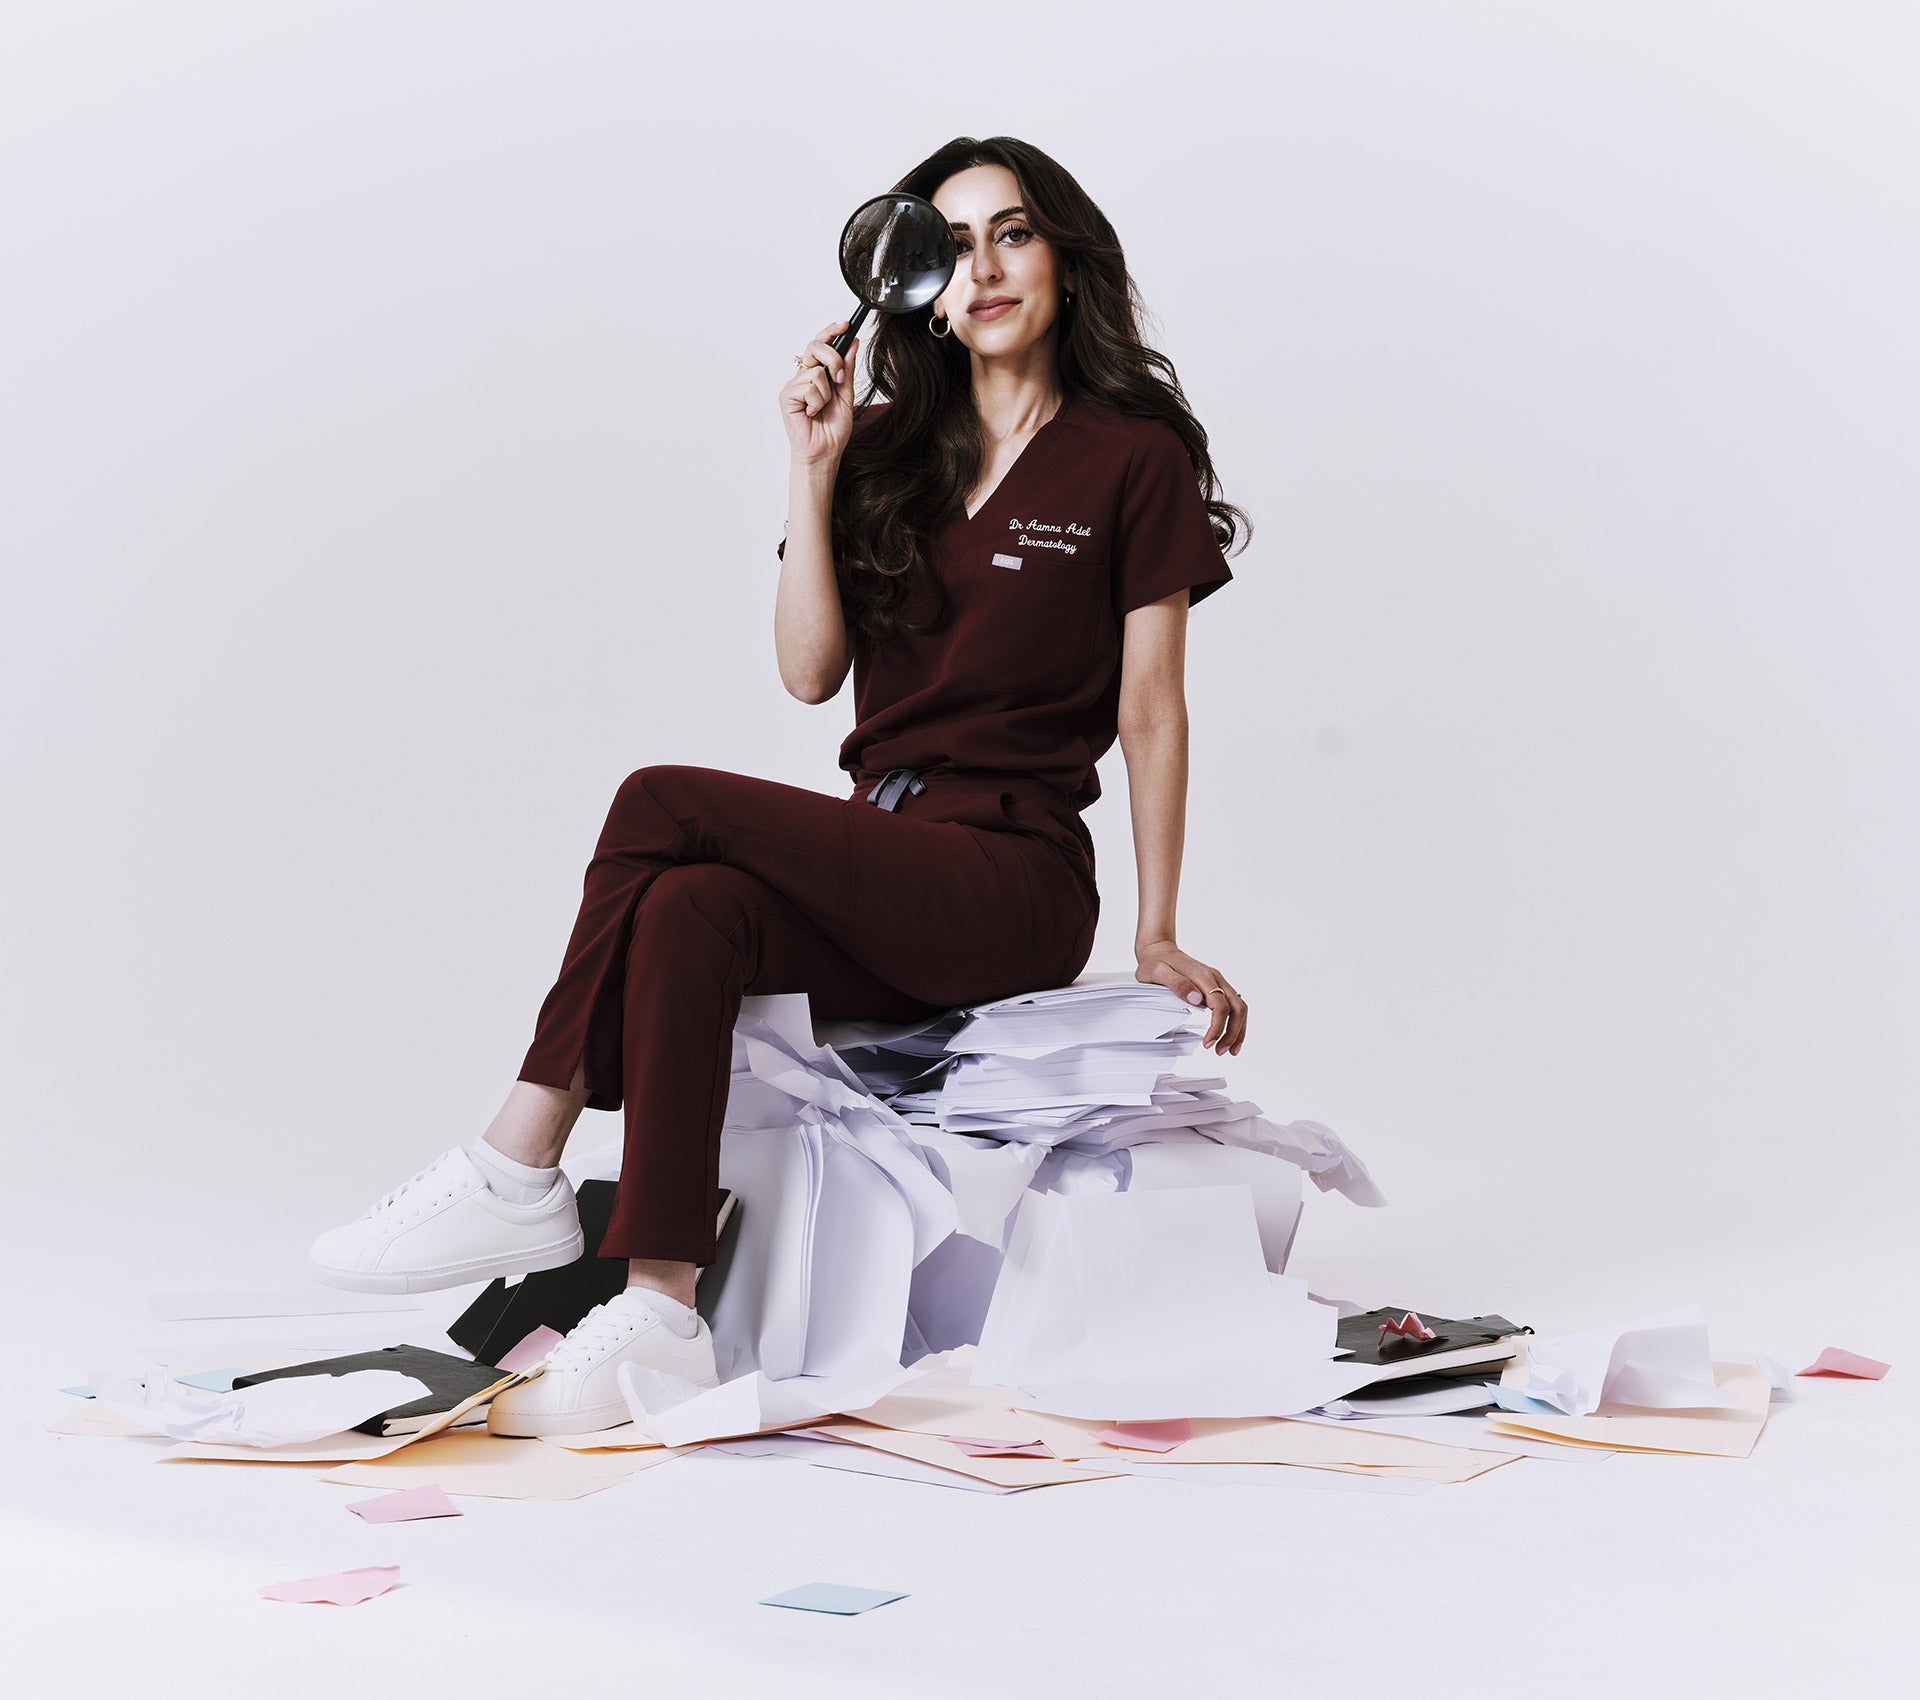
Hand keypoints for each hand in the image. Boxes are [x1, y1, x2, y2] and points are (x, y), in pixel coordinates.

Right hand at [779, 319, 859, 467]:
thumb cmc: (833, 429)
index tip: (845, 324)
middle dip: (833, 359)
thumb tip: (853, 344)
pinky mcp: (786, 396)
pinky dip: (816, 402)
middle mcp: (803, 376)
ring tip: (821, 409)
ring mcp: (793, 385)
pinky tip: (812, 414)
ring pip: (815, 371)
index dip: (831, 332)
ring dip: (826, 393)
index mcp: (817, 373)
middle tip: (839, 380)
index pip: (821, 345)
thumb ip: (847, 370)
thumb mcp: (846, 395)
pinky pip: (807, 387)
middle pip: (815, 347)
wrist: (824, 453)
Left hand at [1135, 940, 1246, 1054]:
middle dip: (1233, 1033)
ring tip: (1229, 1050)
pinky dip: (1236, 1023)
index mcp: (1203, 976)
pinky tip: (1229, 1037)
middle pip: (1238, 1008)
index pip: (1220, 1005)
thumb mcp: (1158, 972)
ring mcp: (1218, 982)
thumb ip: (1177, 984)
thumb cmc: (1155, 963)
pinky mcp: (1217, 987)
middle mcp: (1216, 979)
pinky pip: (1234, 1006)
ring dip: (1238, 1030)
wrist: (1158, 950)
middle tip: (1221, 1051)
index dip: (1218, 1027)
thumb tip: (1196, 999)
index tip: (1208, 1043)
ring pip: (1240, 1008)